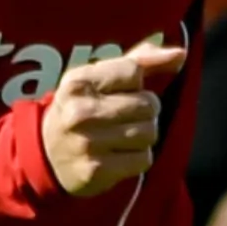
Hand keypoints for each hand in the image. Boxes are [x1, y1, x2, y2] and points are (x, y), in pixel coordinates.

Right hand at [40, 43, 187, 196]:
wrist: (46, 155)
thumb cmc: (82, 108)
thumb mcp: (99, 78)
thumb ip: (139, 61)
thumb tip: (180, 54)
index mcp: (78, 81)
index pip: (133, 72)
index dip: (136, 83)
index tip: (120, 92)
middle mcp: (80, 111)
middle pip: (148, 104)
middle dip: (145, 111)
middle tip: (123, 117)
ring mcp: (87, 143)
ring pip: (149, 132)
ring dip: (143, 135)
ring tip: (121, 136)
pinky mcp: (96, 171)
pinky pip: (143, 159)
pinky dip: (138, 158)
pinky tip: (118, 155)